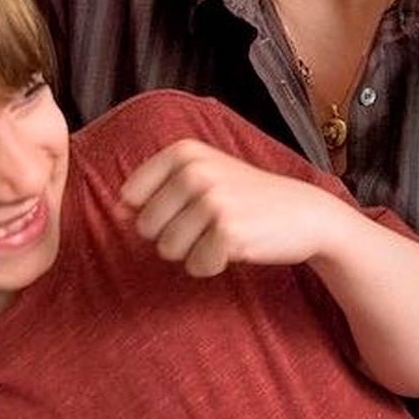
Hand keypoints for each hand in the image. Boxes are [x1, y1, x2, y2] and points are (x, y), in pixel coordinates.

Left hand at [120, 138, 337, 276]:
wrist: (303, 212)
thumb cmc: (245, 195)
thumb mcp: (202, 174)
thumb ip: (157, 186)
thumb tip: (115, 209)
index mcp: (183, 152)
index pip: (130, 196)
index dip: (153, 211)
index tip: (185, 206)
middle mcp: (195, 171)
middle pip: (145, 228)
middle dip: (173, 234)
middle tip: (209, 222)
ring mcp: (212, 201)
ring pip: (167, 250)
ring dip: (193, 251)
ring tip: (221, 233)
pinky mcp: (228, 233)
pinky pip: (196, 266)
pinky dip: (212, 265)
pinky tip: (235, 247)